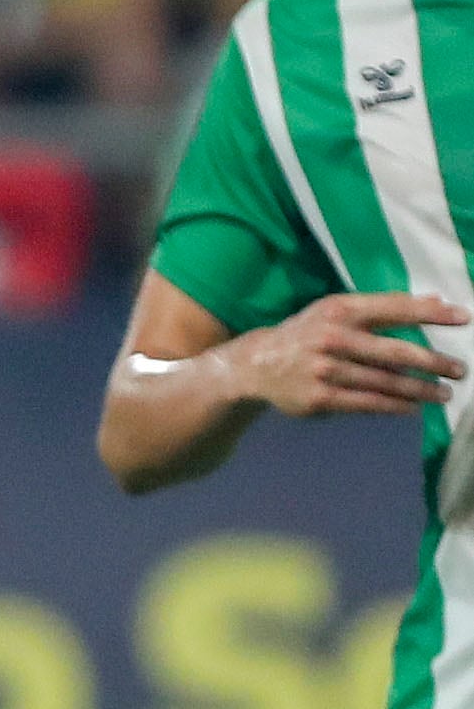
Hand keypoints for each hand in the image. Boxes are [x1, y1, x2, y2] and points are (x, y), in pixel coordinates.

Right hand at [237, 292, 469, 419]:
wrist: (256, 364)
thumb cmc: (307, 333)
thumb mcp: (336, 311)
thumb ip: (383, 306)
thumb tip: (436, 301)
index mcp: (339, 310)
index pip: (393, 309)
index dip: (430, 313)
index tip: (464, 317)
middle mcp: (331, 337)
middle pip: (394, 351)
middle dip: (432, 362)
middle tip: (459, 370)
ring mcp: (324, 369)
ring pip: (384, 382)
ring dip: (419, 390)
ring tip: (442, 394)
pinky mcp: (319, 397)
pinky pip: (366, 403)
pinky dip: (393, 406)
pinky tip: (412, 408)